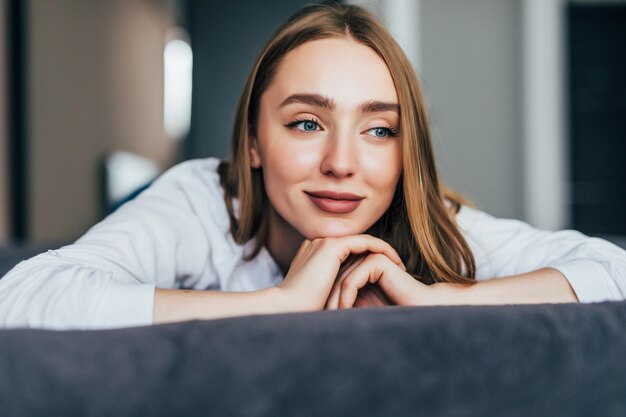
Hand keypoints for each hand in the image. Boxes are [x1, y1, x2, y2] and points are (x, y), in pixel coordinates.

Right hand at [277, 235, 404, 311]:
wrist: (285, 308)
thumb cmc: (301, 312)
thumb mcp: (322, 298)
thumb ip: (334, 291)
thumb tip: (351, 302)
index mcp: (313, 255)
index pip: (347, 251)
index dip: (368, 259)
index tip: (384, 274)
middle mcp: (318, 244)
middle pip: (356, 243)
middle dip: (378, 253)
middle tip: (398, 266)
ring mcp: (324, 242)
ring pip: (363, 241)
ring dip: (384, 251)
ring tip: (400, 264)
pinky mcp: (332, 247)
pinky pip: (365, 242)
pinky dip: (382, 249)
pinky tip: (395, 262)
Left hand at [325, 252, 437, 308]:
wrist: (419, 310)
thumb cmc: (390, 310)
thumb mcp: (359, 304)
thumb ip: (342, 298)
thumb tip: (314, 306)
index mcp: (357, 263)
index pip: (331, 279)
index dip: (325, 297)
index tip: (321, 317)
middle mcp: (362, 257)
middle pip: (333, 278)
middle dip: (328, 300)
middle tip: (323, 320)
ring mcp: (369, 257)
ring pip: (339, 280)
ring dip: (335, 302)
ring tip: (331, 319)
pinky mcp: (377, 262)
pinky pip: (351, 281)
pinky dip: (346, 299)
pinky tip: (345, 313)